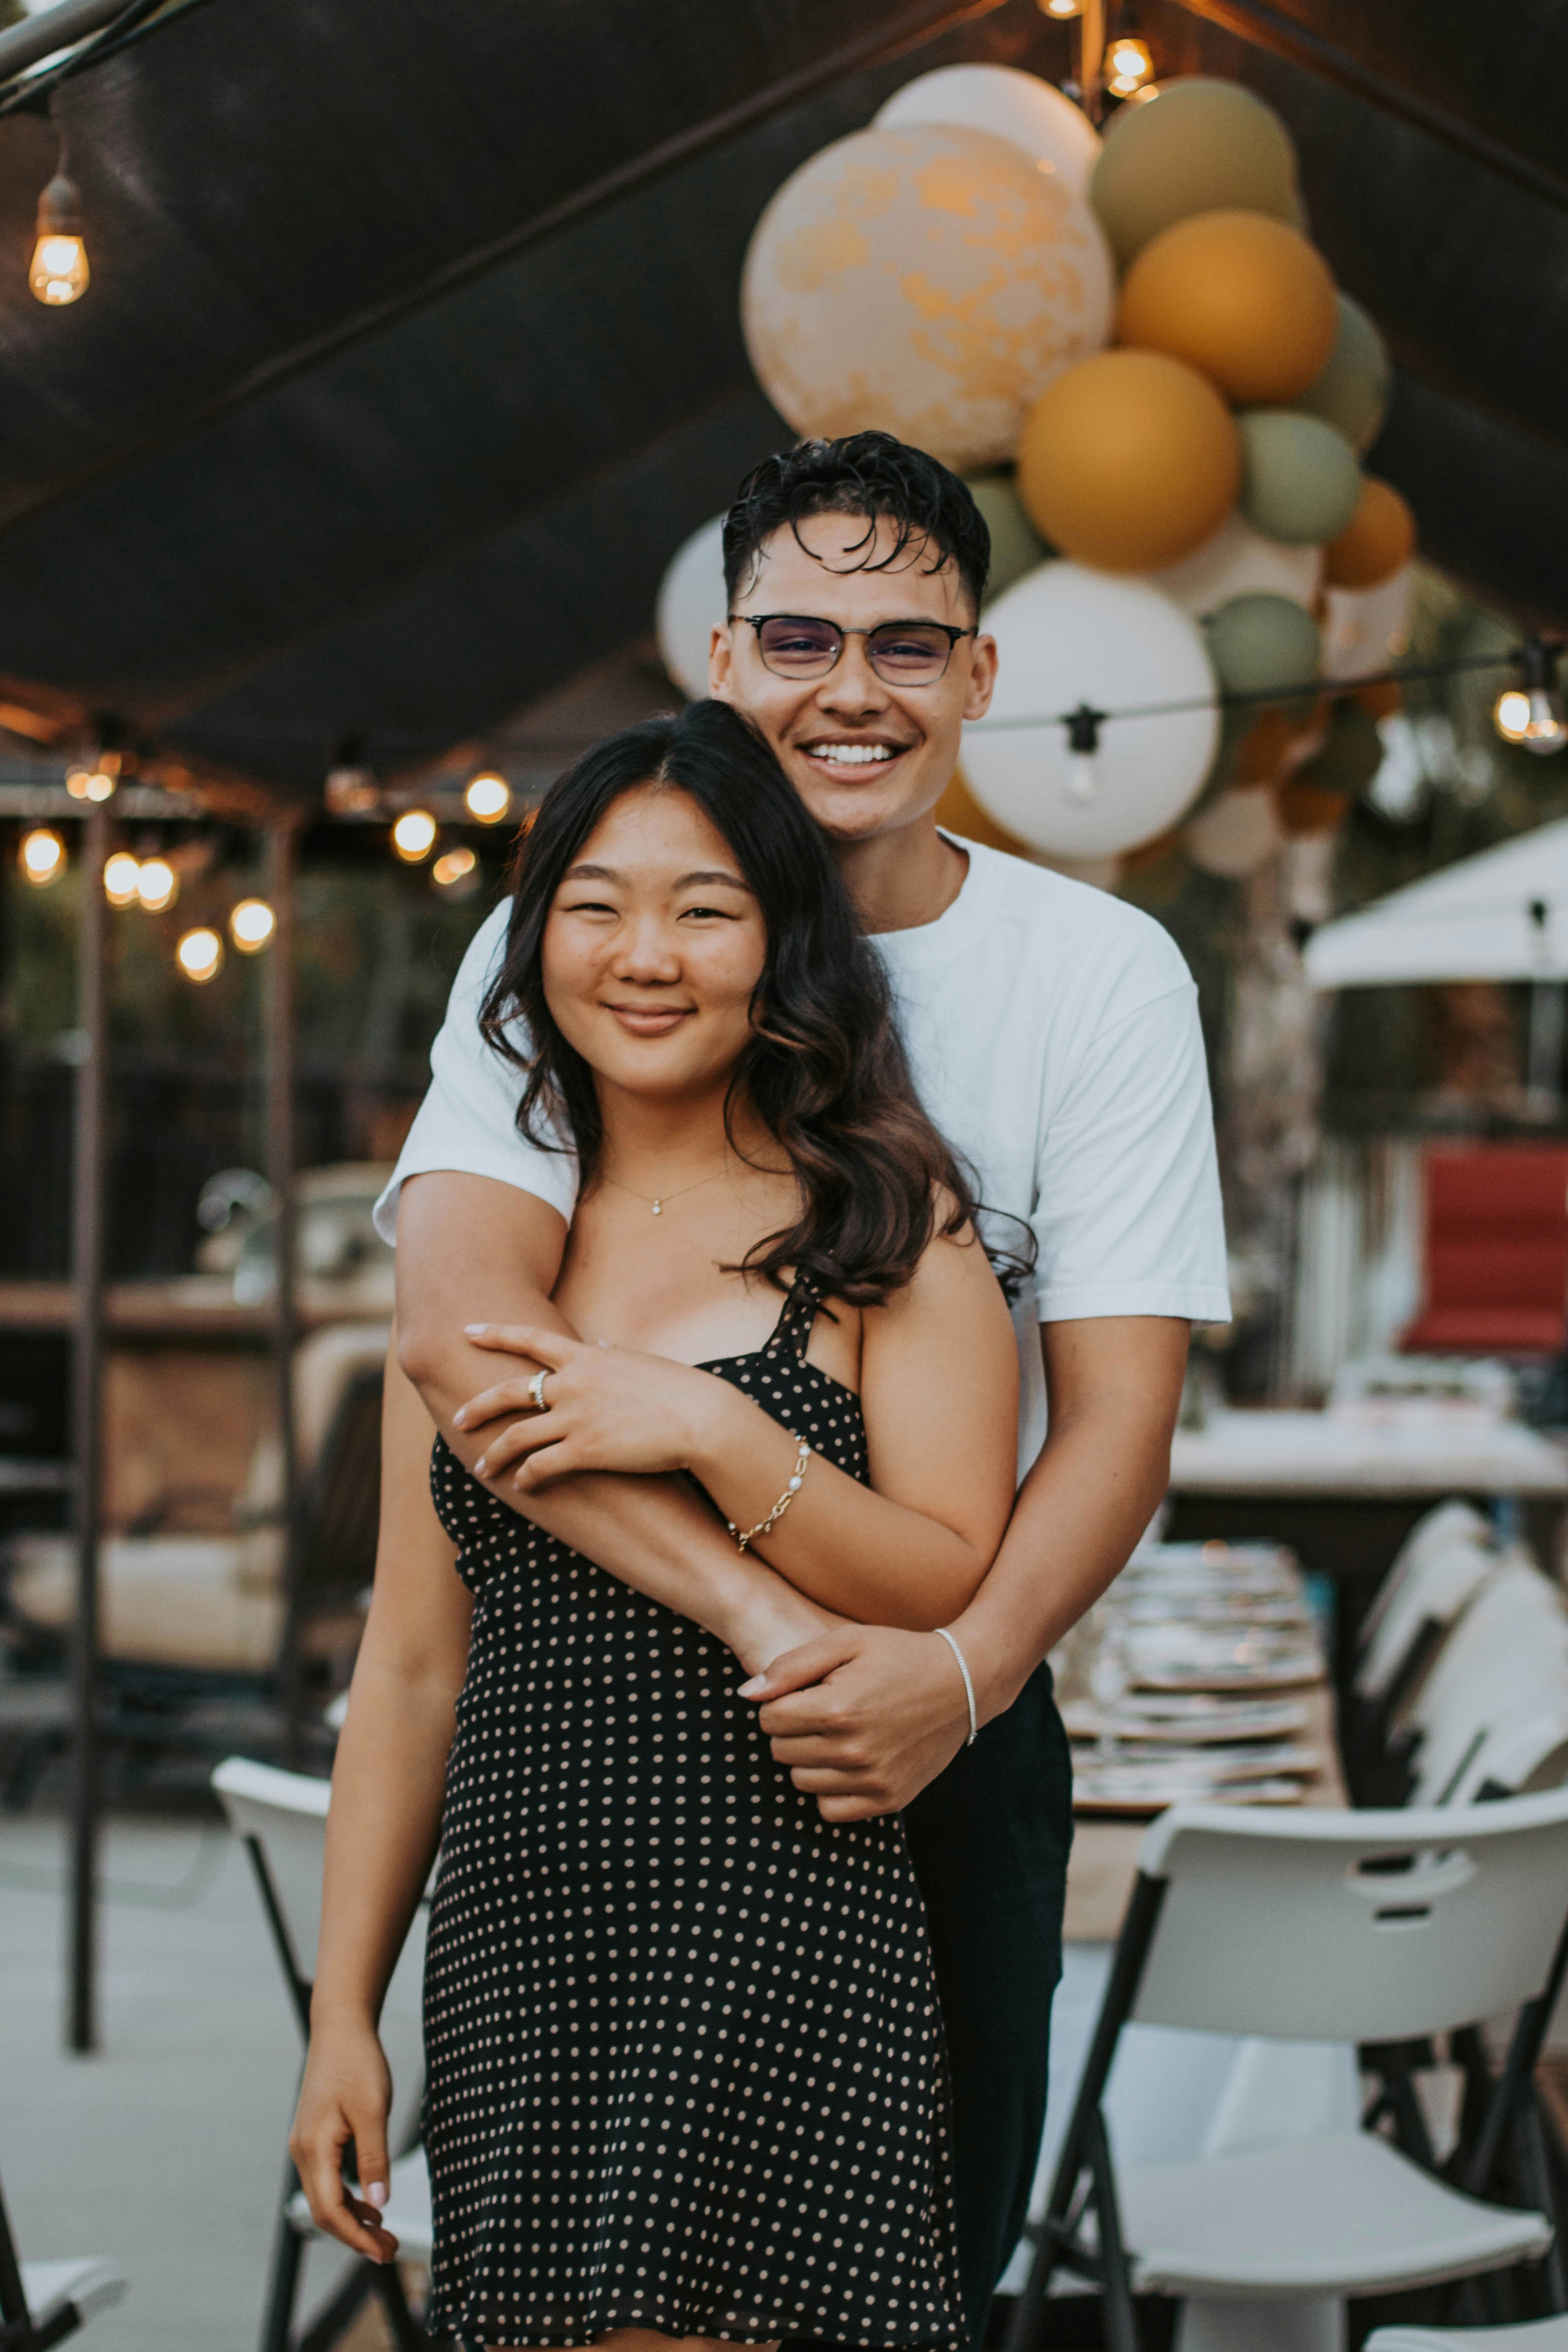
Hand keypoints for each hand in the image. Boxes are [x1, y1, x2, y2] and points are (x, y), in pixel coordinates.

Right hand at [289, 2017, 399, 2263]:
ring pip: (325, 2195)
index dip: (356, 2237)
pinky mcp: (314, 2136)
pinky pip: (327, 2178)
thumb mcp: (374, 2111)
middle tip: (389, 2250)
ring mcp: (306, 2144)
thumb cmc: (357, 2062)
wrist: (340, 2026)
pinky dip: (348, 2196)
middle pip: (324, 2210)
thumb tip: (380, 2204)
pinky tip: (370, 2202)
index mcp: (314, 2148)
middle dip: (355, 2235)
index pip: (330, 2210)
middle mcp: (302, 2151)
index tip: (383, 2252)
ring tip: (383, 2232)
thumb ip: (375, 2159)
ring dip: (352, 2218)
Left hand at [454, 1323, 734, 1489]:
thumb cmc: (677, 1390)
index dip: (495, 1334)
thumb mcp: (638, 1362)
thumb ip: (611, 1354)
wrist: (700, 1418)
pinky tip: (522, 1485)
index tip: (467, 1332)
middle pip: (509, 1392)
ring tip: (482, 1468)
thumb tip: (599, 1344)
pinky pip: (541, 1466)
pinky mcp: (585, 1450)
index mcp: (586, 1357)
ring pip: (517, 1436)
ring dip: (494, 1454)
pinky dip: (526, 1476)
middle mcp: (573, 1384)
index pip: (529, 1339)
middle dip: (477, 1406)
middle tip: (457, 1418)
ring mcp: (576, 1418)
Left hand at [740, 1623, 972, 1821]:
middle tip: (822, 1709)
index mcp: (838, 1708)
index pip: (769, 1719)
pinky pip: (830, 1809)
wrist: (963, 1682)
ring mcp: (873, 1779)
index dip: (781, 1701)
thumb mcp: (845, 1641)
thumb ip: (790, 1666)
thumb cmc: (899, 1654)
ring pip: (800, 1781)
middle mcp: (853, 1750)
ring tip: (836, 1732)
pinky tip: (847, 1761)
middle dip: (791, 1728)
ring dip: (808, 1758)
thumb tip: (745, 1695)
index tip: (805, 1691)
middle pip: (781, 1751)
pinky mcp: (889, 1799)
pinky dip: (830, 1788)